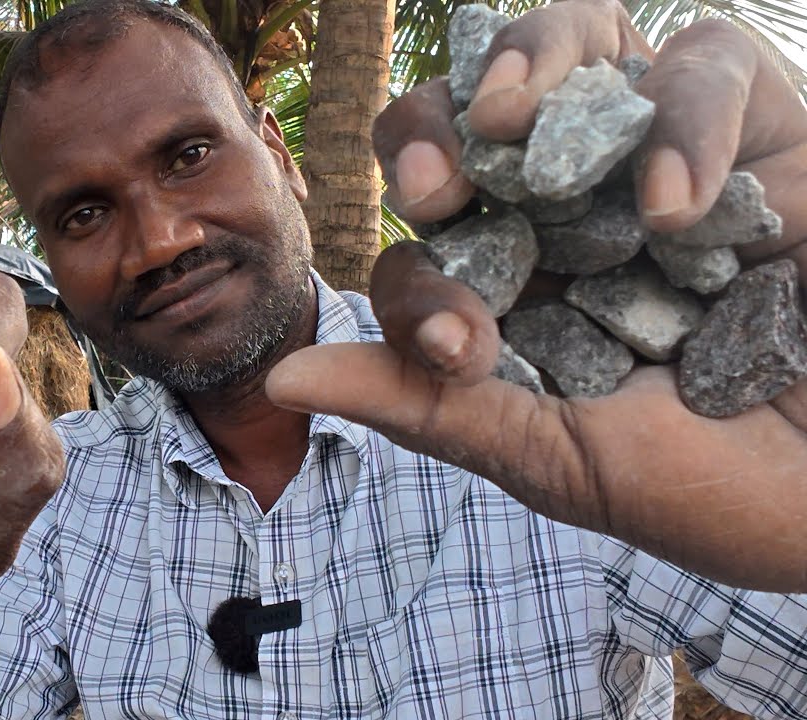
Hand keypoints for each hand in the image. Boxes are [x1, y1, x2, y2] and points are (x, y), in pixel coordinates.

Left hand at [267, 0, 806, 591]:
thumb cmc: (712, 487)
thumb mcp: (552, 454)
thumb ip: (425, 408)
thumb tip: (285, 381)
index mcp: (516, 282)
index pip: (424, 248)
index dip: (417, 282)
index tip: (460, 353)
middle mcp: (574, 206)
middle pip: (467, 118)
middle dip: (429, 135)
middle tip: (429, 188)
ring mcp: (662, 153)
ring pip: (576, 44)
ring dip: (528, 59)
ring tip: (508, 114)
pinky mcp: (763, 125)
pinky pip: (708, 66)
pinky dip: (687, 115)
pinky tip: (675, 203)